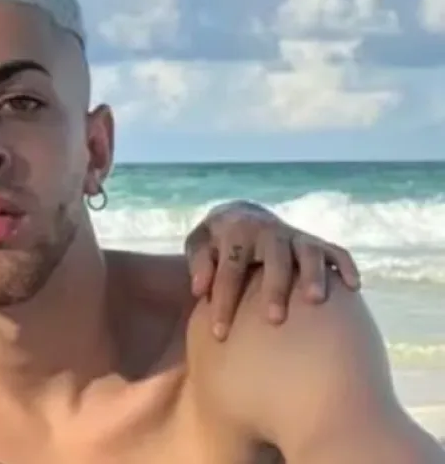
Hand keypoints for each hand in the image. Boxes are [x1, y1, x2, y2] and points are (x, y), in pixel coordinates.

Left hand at [184, 200, 360, 339]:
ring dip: (313, 275)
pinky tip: (353, 286)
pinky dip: (346, 266)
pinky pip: (337, 252)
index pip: (230, 269)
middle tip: (273, 319)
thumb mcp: (199, 243)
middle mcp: (269, 233)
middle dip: (275, 288)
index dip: (224, 301)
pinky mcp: (318, 243)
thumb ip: (198, 262)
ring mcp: (296, 237)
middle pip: (275, 259)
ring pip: (309, 253)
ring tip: (315, 301)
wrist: (243, 217)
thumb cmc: (216, 243)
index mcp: (237, 233)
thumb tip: (199, 288)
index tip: (219, 334)